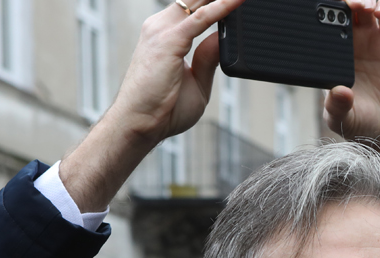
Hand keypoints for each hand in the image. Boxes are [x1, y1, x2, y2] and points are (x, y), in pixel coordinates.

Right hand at [59, 0, 245, 210]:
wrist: (140, 124)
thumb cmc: (163, 110)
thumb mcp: (197, 82)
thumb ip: (208, 58)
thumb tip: (222, 38)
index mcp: (165, 34)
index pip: (193, 7)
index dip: (214, 2)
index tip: (238, 2)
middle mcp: (161, 26)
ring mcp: (163, 31)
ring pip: (199, 1)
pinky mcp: (170, 41)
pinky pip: (203, 17)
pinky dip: (223, 7)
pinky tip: (239, 1)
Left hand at [323, 0, 379, 158]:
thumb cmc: (362, 127)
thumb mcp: (344, 120)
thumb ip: (336, 108)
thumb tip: (337, 93)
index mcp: (331, 59)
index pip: (321, 28)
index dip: (319, 14)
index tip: (317, 11)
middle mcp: (349, 46)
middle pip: (342, 10)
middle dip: (340, 2)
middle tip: (341, 5)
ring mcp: (371, 41)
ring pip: (364, 6)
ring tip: (361, 7)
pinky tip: (379, 12)